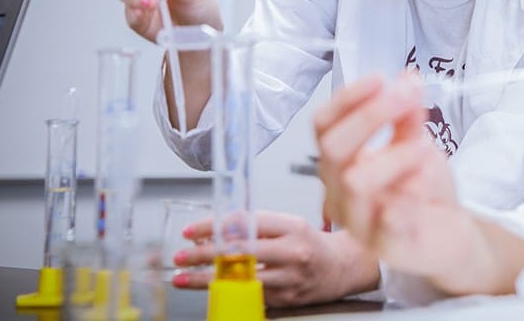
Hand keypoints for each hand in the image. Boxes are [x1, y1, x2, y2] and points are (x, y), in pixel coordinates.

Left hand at [172, 211, 380, 306]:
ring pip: (240, 279)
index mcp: (291, 227)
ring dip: (207, 278)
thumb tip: (216, 228)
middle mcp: (292, 252)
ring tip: (183, 277)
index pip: (245, 223)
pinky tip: (210, 289)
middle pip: (240, 251)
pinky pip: (250, 295)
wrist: (342, 267)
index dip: (213, 227)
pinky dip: (227, 291)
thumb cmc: (311, 243)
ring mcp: (289, 278)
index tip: (191, 231)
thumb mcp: (288, 224)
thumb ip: (256, 225)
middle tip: (180, 255)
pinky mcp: (286, 300)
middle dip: (203, 253)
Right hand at [314, 74, 472, 278]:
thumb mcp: (417, 141)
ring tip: (423, 148)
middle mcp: (340, 191)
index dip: (348, 98)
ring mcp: (359, 222)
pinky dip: (406, 198)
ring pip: (355, 182)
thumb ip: (409, 114)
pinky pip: (386, 223)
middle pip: (332, 148)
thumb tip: (407, 79)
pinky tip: (421, 186)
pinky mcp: (386, 247)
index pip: (323, 124)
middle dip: (370, 116)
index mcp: (340, 162)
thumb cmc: (423, 189)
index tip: (380, 79)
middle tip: (405, 100)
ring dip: (394, 155)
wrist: (448, 234)